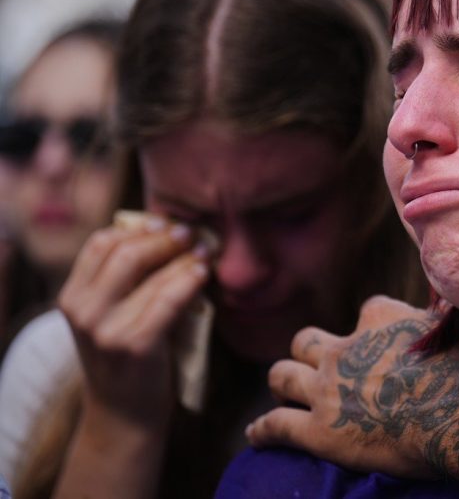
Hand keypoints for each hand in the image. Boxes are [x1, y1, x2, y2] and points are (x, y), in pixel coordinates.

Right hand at [58, 218, 207, 430]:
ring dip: (184, 256)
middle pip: (125, 251)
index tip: (167, 223)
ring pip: (150, 273)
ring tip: (205, 251)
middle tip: (191, 233)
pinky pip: (168, 300)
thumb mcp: (109, 316)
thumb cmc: (126, 357)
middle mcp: (82, 311)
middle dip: (164, 237)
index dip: (137, 228)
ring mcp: (105, 330)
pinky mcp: (133, 346)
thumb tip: (166, 231)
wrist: (124, 416)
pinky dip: (189, 280)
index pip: (101, 243)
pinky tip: (203, 274)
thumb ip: (124, 281)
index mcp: (72, 297)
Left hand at [247, 296, 458, 486]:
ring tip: (283, 391)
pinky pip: (275, 425)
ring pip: (281, 375)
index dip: (372, 328)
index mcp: (381, 317)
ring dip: (282, 382)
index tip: (382, 343)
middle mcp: (346, 347)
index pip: (367, 310)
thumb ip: (442, 321)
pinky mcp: (318, 430)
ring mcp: (327, 388)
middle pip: (306, 340)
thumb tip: (452, 311)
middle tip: (320, 367)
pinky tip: (256, 435)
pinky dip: (263, 430)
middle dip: (309, 352)